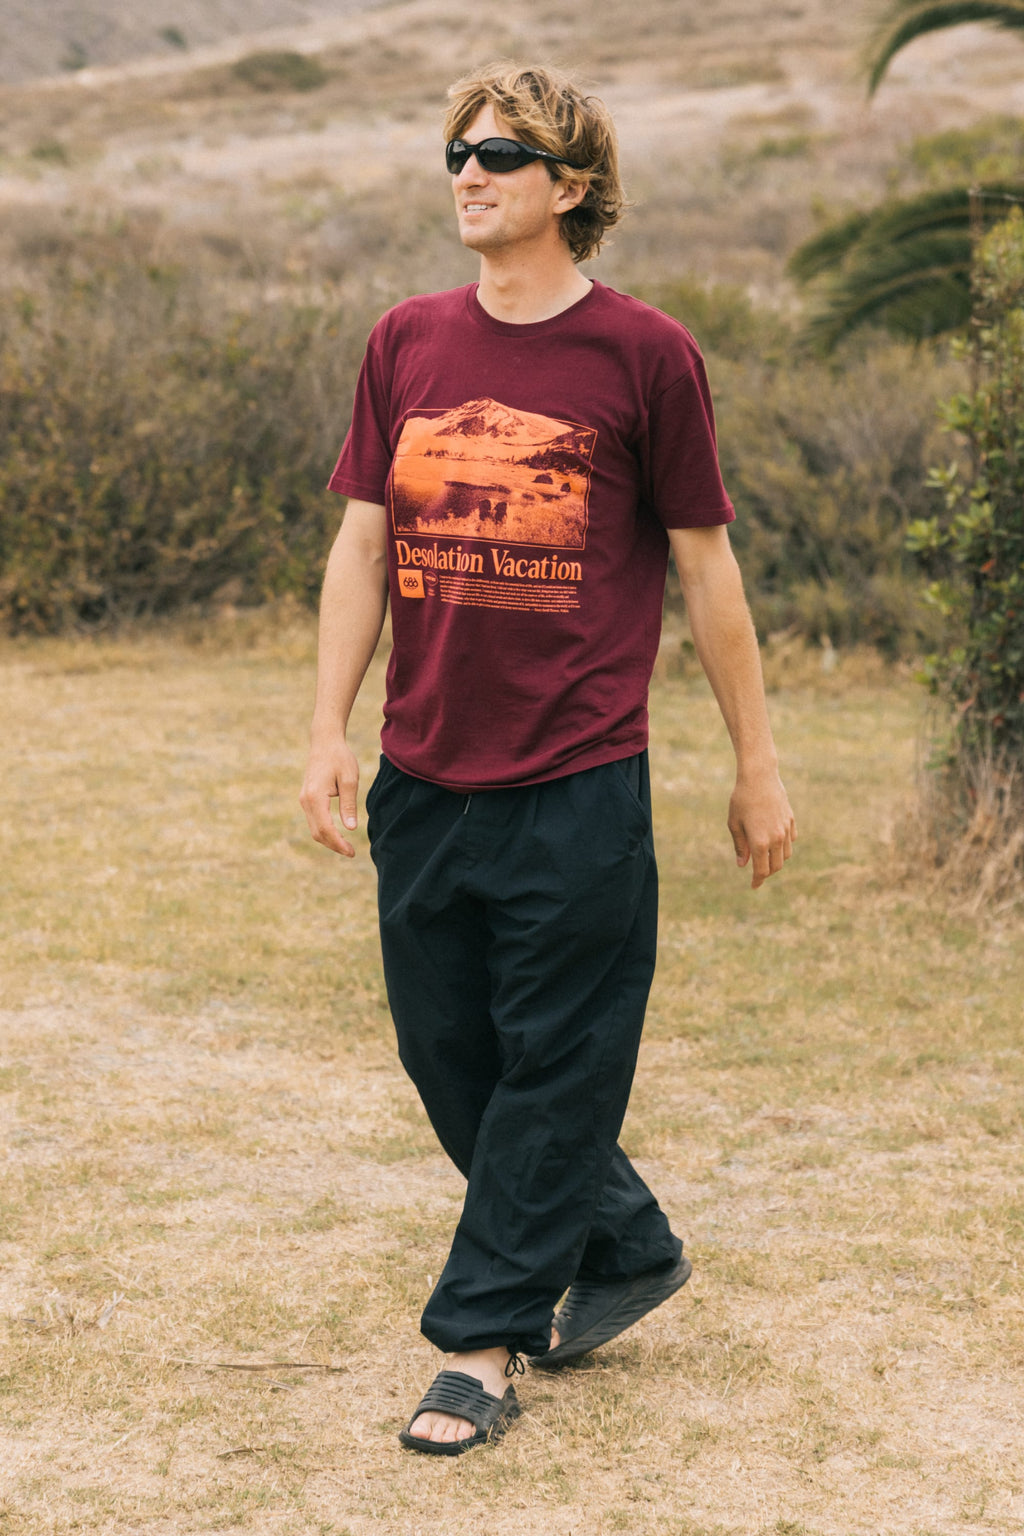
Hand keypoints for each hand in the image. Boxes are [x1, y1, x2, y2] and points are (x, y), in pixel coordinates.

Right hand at [299, 735, 360, 857]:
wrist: (325, 742)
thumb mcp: (349, 780)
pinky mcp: (306, 798)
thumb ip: (349, 805)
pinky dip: (325, 831)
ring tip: (346, 846)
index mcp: (315, 796)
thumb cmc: (340, 758)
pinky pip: (314, 821)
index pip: (326, 828)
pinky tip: (338, 834)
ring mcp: (304, 800)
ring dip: (329, 840)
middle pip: (317, 833)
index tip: (351, 852)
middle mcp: (305, 800)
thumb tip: (352, 828)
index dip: (338, 843)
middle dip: (334, 845)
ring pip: (314, 828)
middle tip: (351, 853)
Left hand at [728, 768, 796, 888]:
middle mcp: (776, 838)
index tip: (753, 886)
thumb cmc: (741, 800)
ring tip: (765, 857)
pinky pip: (791, 840)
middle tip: (757, 872)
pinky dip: (784, 845)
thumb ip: (740, 846)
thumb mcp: (734, 824)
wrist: (759, 777)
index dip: (757, 880)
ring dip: (777, 860)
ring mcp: (785, 829)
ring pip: (786, 855)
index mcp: (760, 842)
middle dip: (767, 872)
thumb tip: (743, 864)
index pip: (762, 871)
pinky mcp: (791, 820)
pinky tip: (774, 842)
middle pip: (776, 866)